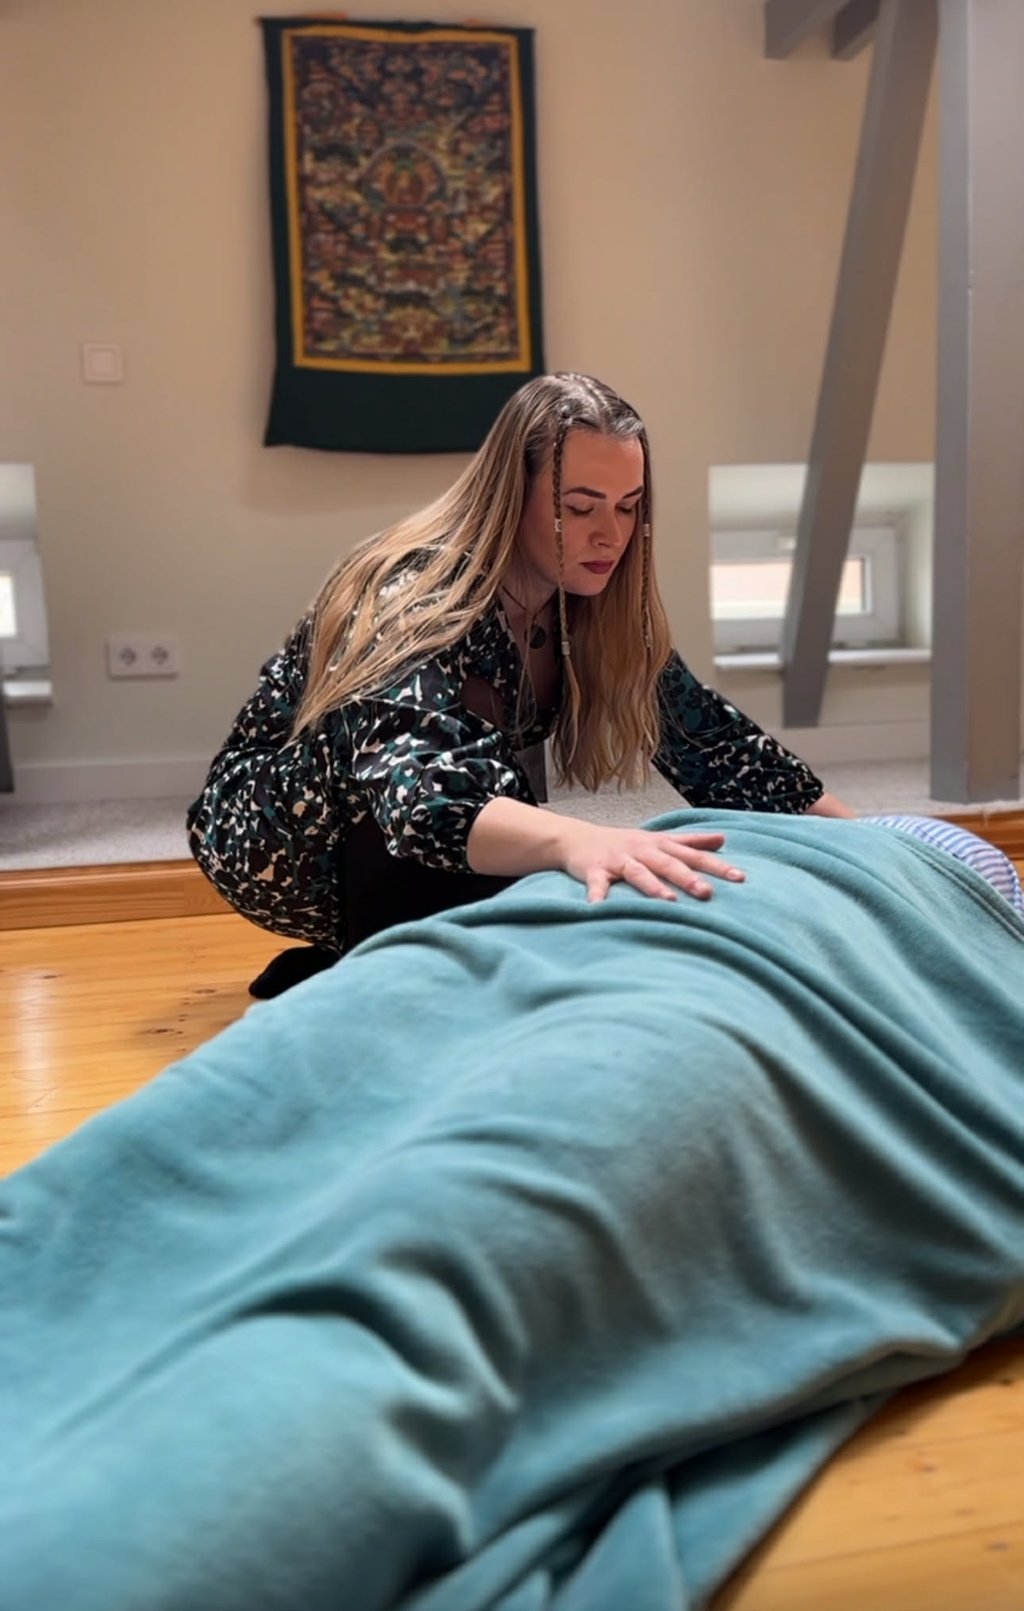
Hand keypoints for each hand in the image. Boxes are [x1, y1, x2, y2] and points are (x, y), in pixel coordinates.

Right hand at [560, 823, 745, 903]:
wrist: (578, 839)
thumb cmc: (625, 843)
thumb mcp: (659, 839)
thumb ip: (691, 841)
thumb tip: (724, 839)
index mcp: (660, 845)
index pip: (693, 855)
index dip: (717, 866)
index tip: (740, 878)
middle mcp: (643, 850)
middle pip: (668, 863)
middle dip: (688, 878)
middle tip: (708, 893)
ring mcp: (619, 860)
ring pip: (638, 872)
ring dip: (653, 886)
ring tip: (668, 901)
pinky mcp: (595, 870)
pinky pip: (597, 885)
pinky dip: (598, 897)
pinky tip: (599, 910)